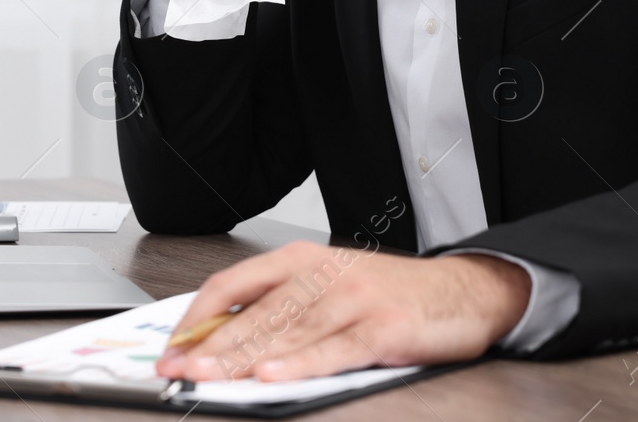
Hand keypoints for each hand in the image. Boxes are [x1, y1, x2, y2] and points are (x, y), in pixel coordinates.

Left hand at [156, 241, 530, 382]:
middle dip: (210, 344)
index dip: (198, 315)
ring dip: (243, 358)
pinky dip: (300, 365)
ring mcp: (354, 300)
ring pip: (288, 332)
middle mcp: (325, 275)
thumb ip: (282, 306)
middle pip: (256, 312)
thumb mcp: (332, 284)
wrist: (464, 291)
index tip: (173, 345)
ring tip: (208, 377)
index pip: (235, 283)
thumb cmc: (393, 292)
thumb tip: (221, 337)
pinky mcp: (383, 329)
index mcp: (305, 260)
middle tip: (177, 368)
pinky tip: (272, 376)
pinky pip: (334, 350)